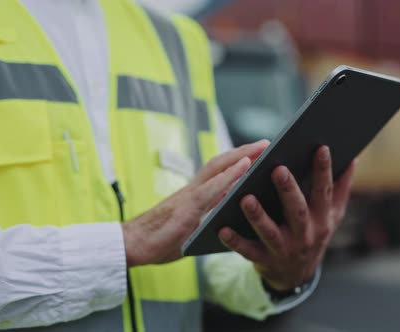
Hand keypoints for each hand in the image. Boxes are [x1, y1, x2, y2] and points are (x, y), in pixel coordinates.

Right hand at [122, 140, 269, 266]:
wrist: (133, 246)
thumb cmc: (162, 240)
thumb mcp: (192, 229)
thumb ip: (210, 218)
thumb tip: (233, 218)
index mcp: (194, 195)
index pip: (218, 171)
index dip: (237, 160)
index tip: (256, 153)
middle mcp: (193, 189)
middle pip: (221, 163)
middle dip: (244, 152)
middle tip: (266, 143)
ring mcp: (190, 196)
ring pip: (218, 168)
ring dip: (241, 156)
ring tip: (262, 148)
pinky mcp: (187, 207)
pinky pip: (212, 187)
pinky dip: (230, 174)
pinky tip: (246, 166)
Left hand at [219, 146, 354, 289]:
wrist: (296, 274)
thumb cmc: (314, 233)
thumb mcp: (332, 215)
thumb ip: (340, 188)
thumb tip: (353, 159)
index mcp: (322, 219)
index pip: (324, 192)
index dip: (324, 170)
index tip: (321, 147)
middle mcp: (305, 235)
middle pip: (297, 211)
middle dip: (288, 190)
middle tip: (278, 168)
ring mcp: (284, 249)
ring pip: (270, 232)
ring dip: (258, 216)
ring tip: (245, 197)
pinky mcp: (264, 260)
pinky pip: (248, 251)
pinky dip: (235, 241)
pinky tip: (222, 228)